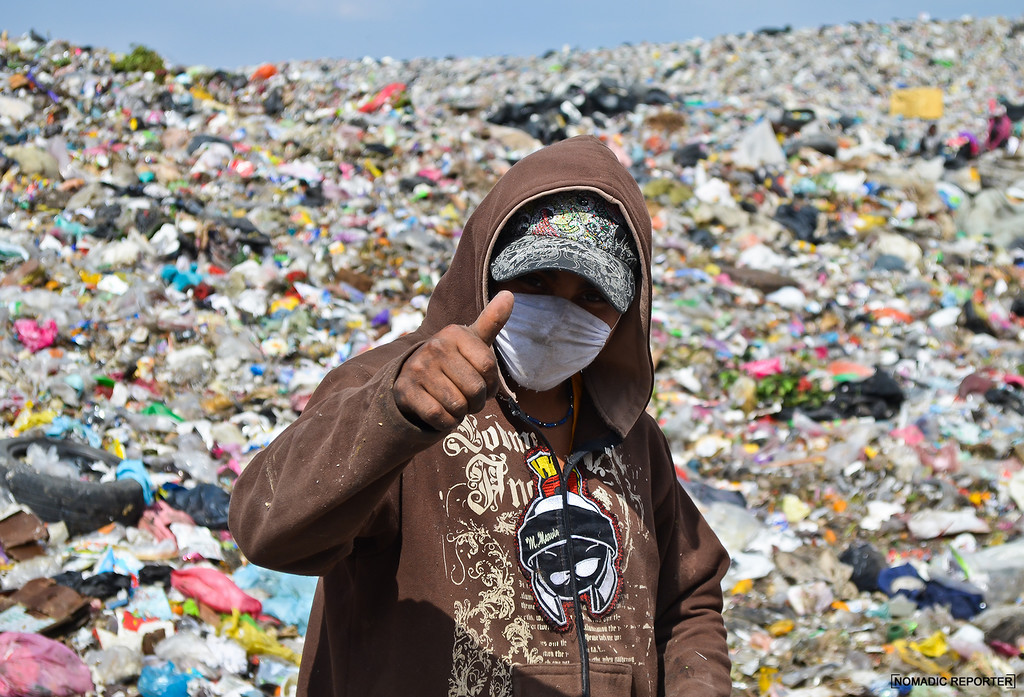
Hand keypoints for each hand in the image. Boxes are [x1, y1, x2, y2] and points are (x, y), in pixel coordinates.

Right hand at [394, 291, 513, 430]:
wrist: (414, 377)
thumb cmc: (454, 359)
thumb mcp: (473, 340)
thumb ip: (492, 320)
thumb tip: (509, 295)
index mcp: (454, 333)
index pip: (488, 367)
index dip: (491, 383)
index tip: (483, 383)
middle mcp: (434, 347)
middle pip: (475, 389)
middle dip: (477, 401)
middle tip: (468, 397)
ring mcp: (417, 368)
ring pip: (458, 405)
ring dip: (462, 412)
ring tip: (454, 402)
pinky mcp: (406, 390)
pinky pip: (440, 417)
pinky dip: (447, 422)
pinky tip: (442, 412)